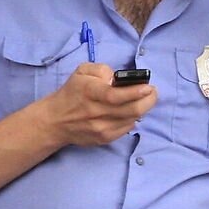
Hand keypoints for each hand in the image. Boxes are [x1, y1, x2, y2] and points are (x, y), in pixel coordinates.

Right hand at [41, 62, 156, 146]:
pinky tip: (127, 111)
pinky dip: (131, 118)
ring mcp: (101, 128)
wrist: (56, 120)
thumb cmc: (72, 93)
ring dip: (142, 108)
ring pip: (133, 119)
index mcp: (91, 92)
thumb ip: (102, 69)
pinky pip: (127, 128)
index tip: (148, 87)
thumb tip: (118, 79)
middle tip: (152, 92)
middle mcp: (96, 112)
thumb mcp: (82, 71)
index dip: (137, 92)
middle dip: (149, 100)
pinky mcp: (104, 138)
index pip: (117, 95)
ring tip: (141, 99)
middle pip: (133, 110)